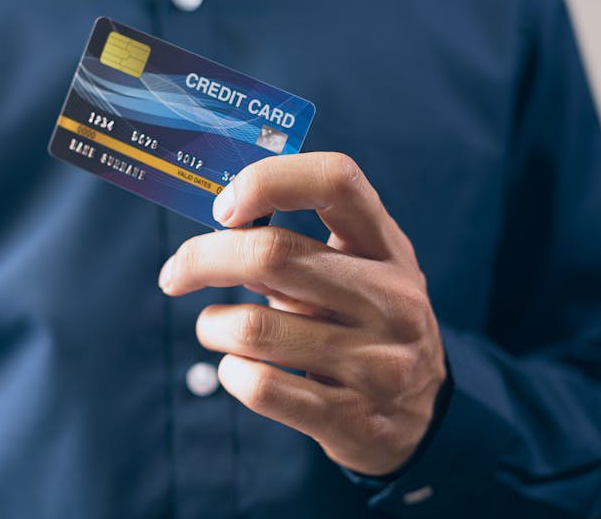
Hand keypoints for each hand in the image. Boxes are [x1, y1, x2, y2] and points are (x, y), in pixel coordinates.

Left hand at [158, 153, 446, 475]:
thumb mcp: (360, 273)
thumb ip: (300, 248)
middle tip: (177, 273)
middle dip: (203, 259)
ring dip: (212, 325)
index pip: (335, 180)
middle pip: (273, 254)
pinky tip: (238, 368)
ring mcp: (377, 363)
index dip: (267, 181)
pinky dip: (230, 372)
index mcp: (388, 248)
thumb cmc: (369, 324)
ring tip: (215, 327)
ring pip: (253, 328)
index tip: (223, 208)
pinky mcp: (351, 420)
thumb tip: (217, 239)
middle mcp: (390, 300)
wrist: (424, 418)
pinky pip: (260, 388)